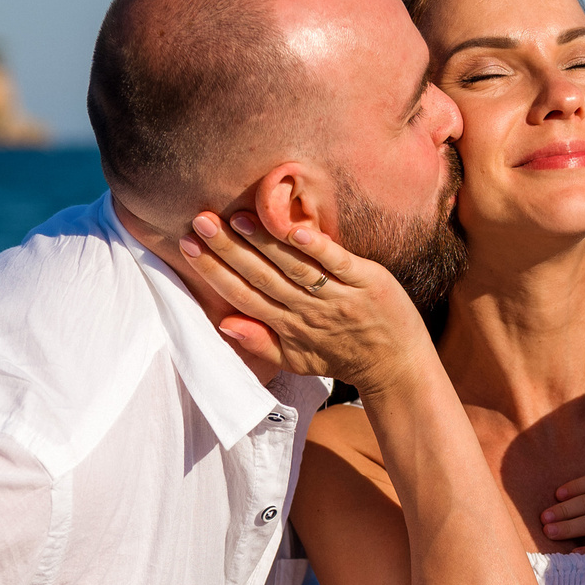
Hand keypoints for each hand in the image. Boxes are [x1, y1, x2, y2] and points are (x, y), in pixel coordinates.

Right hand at [180, 210, 431, 394]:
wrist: (396, 366)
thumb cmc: (342, 357)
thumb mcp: (296, 360)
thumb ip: (259, 342)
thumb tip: (222, 322)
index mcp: (287, 327)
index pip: (243, 295)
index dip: (214, 271)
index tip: (188, 245)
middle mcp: (308, 311)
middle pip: (261, 277)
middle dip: (228, 250)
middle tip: (200, 221)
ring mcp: (338, 296)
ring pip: (294, 267)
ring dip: (264, 243)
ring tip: (236, 218)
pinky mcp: (368, 282)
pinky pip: (338, 263)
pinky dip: (317, 248)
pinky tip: (295, 230)